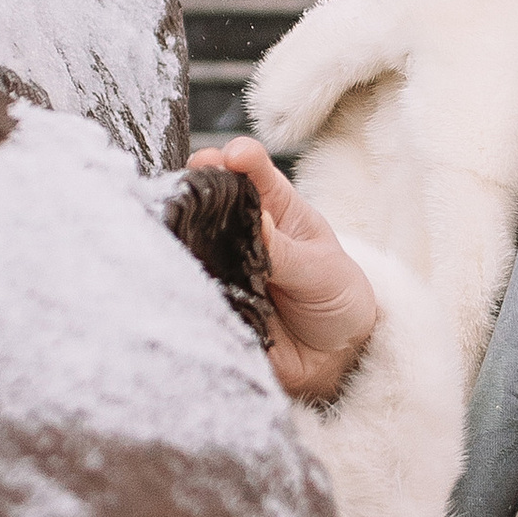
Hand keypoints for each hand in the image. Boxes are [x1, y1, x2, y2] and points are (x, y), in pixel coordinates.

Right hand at [184, 138, 377, 406]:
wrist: (334, 360)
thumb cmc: (335, 299)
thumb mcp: (321, 271)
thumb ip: (286, 250)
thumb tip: (254, 220)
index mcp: (276, 209)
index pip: (254, 171)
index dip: (240, 157)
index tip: (231, 156)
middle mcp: (242, 230)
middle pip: (211, 198)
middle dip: (198, 188)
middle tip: (193, 187)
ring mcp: (223, 264)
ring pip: (193, 241)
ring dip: (185, 234)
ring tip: (181, 228)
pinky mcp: (213, 301)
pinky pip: (193, 289)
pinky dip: (187, 283)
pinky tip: (182, 278)